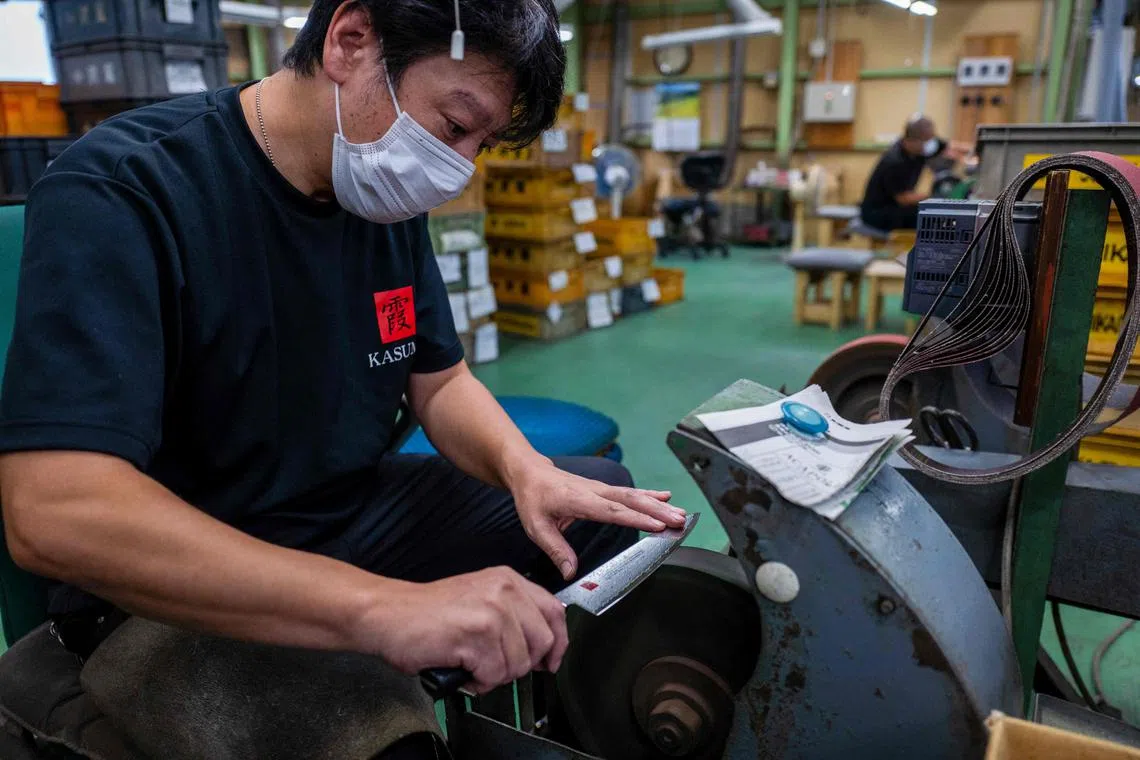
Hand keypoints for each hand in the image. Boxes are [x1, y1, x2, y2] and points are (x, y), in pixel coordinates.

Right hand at [370, 567, 567, 693]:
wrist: (388, 614)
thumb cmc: (427, 613)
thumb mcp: (480, 599)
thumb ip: (513, 614)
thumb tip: (543, 646)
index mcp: (508, 580)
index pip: (554, 611)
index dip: (558, 642)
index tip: (551, 660)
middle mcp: (505, 591)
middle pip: (542, 642)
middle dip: (520, 664)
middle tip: (494, 665)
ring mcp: (492, 612)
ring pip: (519, 664)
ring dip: (494, 675)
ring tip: (471, 664)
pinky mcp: (477, 635)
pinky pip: (494, 674)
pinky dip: (477, 681)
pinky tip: (462, 667)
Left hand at [509, 460, 686, 579]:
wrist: (530, 473)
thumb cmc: (533, 498)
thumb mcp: (536, 526)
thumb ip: (555, 549)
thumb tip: (571, 572)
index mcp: (578, 500)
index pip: (612, 511)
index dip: (636, 518)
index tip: (658, 525)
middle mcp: (594, 491)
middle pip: (630, 501)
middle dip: (657, 511)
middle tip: (679, 521)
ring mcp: (600, 488)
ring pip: (634, 495)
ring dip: (658, 504)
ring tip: (680, 514)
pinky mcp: (603, 489)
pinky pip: (629, 492)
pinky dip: (649, 494)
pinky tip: (666, 497)